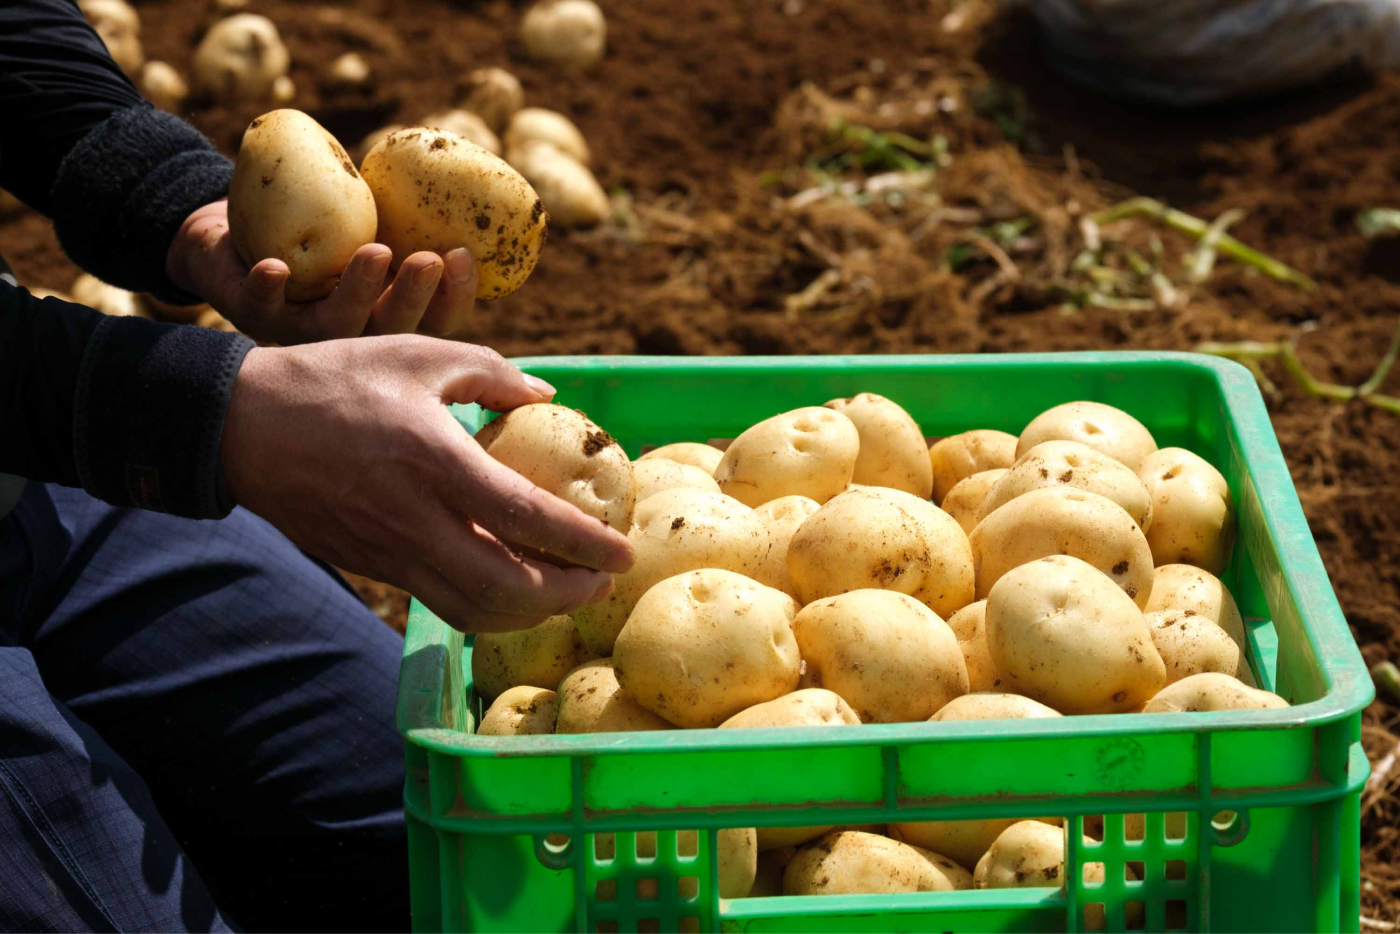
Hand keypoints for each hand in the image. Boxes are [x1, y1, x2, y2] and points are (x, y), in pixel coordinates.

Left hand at [166, 200, 478, 344]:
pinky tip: (278, 267)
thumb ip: (405, 207)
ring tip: (375, 251)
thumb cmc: (315, 219)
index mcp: (385, 308)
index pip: (434, 317)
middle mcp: (350, 328)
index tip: (462, 254)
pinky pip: (261, 304)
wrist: (234, 229)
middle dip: (414, 298)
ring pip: (335, 325)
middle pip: (391, 329)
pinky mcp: (252, 309)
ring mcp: (301, 325)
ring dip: (357, 292)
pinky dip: (270, 287)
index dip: (455, 295)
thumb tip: (461, 167)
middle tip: (429, 260)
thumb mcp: (365, 210)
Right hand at [221, 336, 634, 631]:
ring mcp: (390, 551)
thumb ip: (490, 373)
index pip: (525, 517)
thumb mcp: (416, 353)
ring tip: (564, 591)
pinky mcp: (372, 567)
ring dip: (529, 613)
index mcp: (433, 457)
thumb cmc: (333, 378)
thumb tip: (546, 398)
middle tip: (598, 582)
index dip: (583, 544)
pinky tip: (510, 585)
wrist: (240, 425)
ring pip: (472, 609)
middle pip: (506, 587)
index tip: (622, 553)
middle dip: (565, 595)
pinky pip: (441, 602)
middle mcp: (414, 517)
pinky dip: (487, 606)